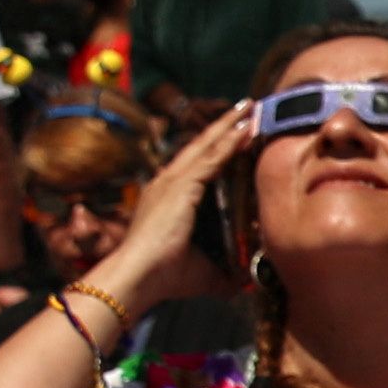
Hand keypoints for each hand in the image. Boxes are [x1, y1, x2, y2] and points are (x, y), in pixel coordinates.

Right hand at [95, 106, 254, 309]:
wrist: (137, 277)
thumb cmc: (164, 277)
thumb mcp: (204, 271)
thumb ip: (225, 270)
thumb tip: (244, 280)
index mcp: (170, 197)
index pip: (200, 164)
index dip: (220, 147)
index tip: (240, 132)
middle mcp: (168, 182)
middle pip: (203, 146)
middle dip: (225, 126)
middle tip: (246, 107)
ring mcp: (172, 181)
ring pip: (208, 145)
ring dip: (230, 126)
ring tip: (249, 108)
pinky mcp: (180, 186)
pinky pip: (211, 158)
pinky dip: (229, 142)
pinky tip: (245, 129)